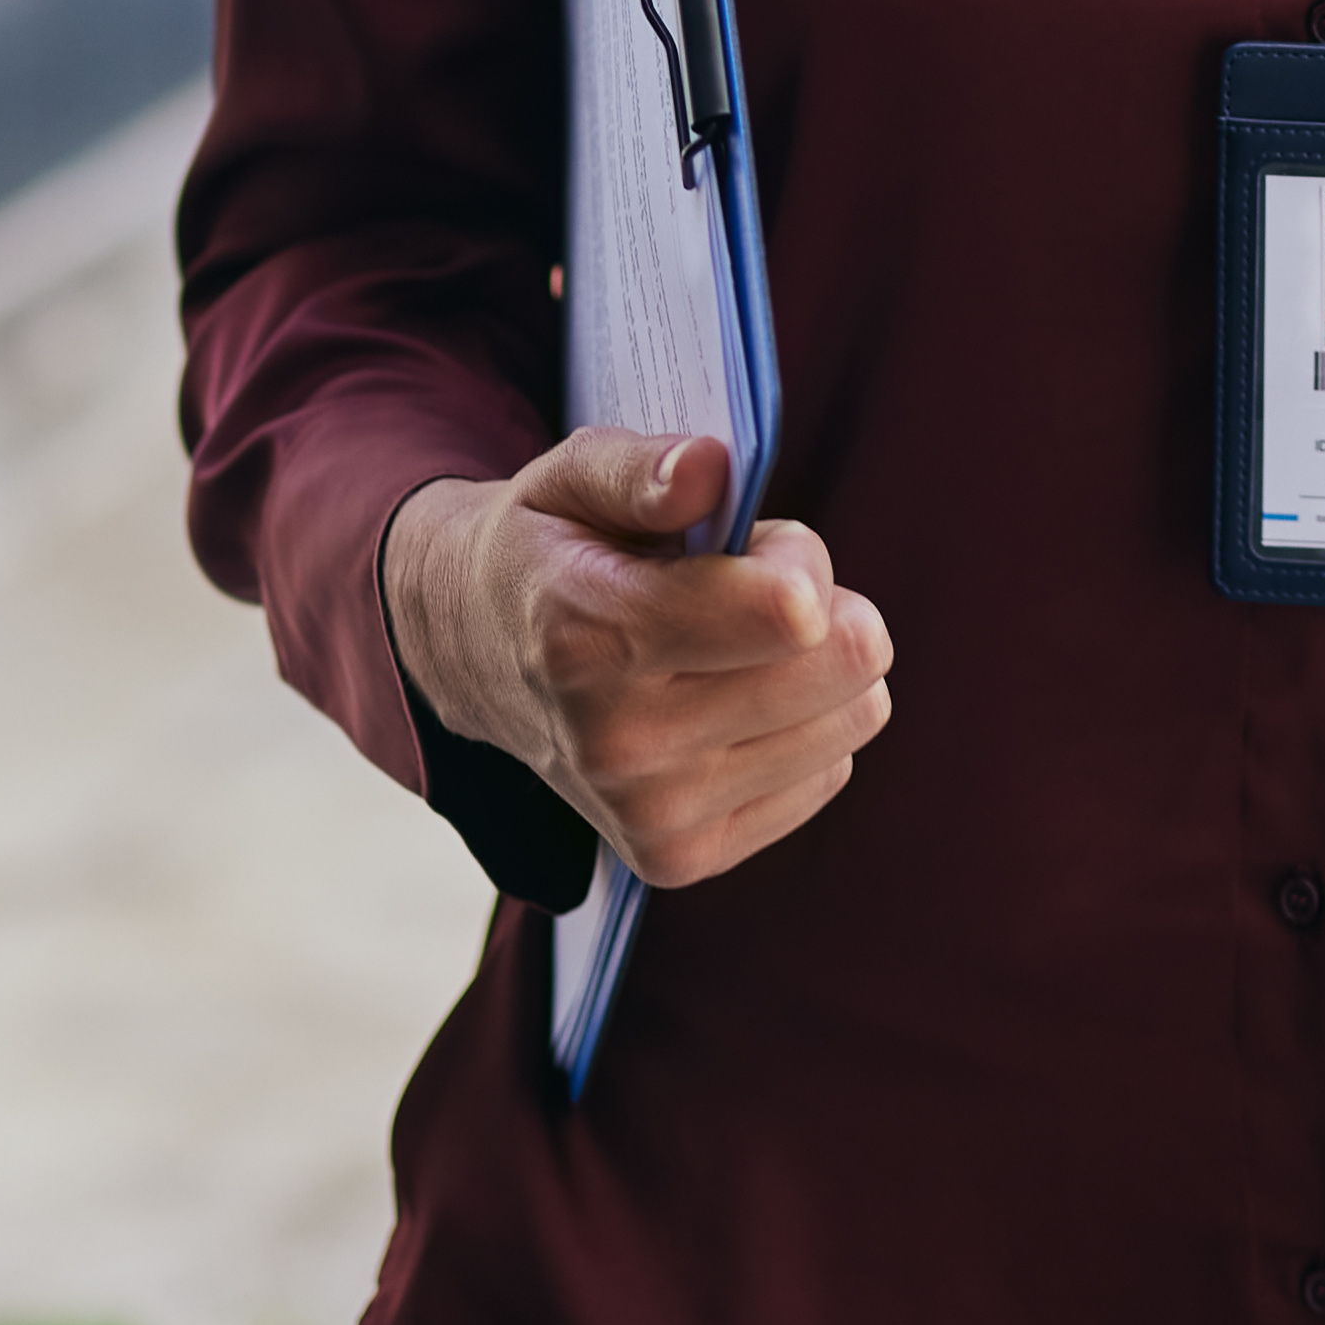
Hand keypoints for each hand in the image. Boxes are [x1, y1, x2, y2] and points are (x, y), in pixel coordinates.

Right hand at [383, 432, 893, 885]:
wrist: (473, 657)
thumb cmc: (550, 550)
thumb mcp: (573, 476)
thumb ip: (644, 467)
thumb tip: (712, 470)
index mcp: (588, 633)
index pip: (787, 613)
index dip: (797, 559)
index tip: (758, 544)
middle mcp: (617, 741)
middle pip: (840, 667)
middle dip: (820, 605)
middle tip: (748, 589)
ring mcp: (651, 814)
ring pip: (851, 719)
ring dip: (815, 667)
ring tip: (732, 644)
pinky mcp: (681, 856)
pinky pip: (829, 772)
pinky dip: (800, 727)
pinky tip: (728, 702)